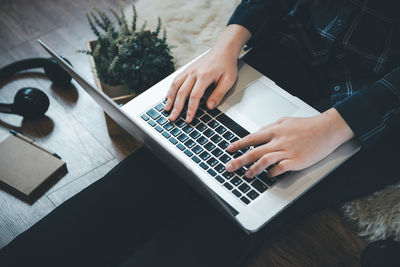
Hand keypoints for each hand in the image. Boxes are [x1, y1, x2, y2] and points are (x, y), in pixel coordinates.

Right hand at [165, 48, 237, 121]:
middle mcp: (194, 73)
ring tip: (166, 109)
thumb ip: (219, 94)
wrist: (223, 49)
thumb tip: (210, 107)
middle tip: (172, 118)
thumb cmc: (227, 64)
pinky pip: (176, 80)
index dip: (190, 109)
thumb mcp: (228, 80)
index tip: (188, 119)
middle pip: (182, 93)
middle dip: (176, 108)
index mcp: (204, 76)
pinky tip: (168, 97)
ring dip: (170, 99)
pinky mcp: (187, 69)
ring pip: (175, 86)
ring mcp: (189, 70)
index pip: (194, 96)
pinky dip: (170, 90)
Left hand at [225, 108, 354, 177]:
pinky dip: (272, 173)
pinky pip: (280, 168)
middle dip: (239, 160)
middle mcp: (279, 140)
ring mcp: (287, 151)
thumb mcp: (285, 121)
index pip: (252, 138)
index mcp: (275, 130)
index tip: (229, 149)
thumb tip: (258, 134)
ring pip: (265, 160)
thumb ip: (271, 128)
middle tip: (229, 166)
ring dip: (253, 169)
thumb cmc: (308, 125)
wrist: (328, 128)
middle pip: (254, 151)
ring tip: (246, 174)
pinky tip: (268, 176)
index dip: (239, 144)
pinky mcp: (297, 160)